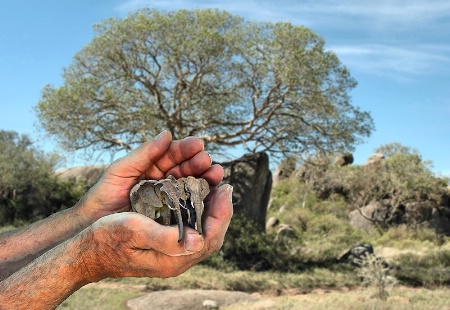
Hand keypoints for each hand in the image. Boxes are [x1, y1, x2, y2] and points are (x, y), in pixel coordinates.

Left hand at [76, 131, 223, 221]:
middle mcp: (163, 181)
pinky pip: (187, 208)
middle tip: (208, 162)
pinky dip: (199, 201)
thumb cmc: (104, 195)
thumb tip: (167, 134)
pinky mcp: (170, 217)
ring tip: (215, 175)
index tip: (198, 145)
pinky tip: (210, 197)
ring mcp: (168, 199)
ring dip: (204, 180)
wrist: (92, 224)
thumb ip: (144, 153)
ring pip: (190, 187)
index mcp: (153, 167)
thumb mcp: (121, 170)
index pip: (173, 155)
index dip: (186, 149)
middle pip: (186, 170)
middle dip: (199, 164)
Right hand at [79, 183, 232, 280]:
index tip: (225, 188)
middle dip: (220, 208)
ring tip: (212, 184)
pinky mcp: (164, 244)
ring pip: (202, 229)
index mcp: (172, 259)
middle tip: (222, 183)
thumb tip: (198, 240)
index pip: (210, 237)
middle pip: (211, 233)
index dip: (222, 212)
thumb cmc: (106, 240)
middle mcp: (176, 258)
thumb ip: (165, 237)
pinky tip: (194, 195)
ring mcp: (171, 253)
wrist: (86, 253)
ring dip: (210, 207)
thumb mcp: (133, 231)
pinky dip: (197, 209)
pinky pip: (190, 227)